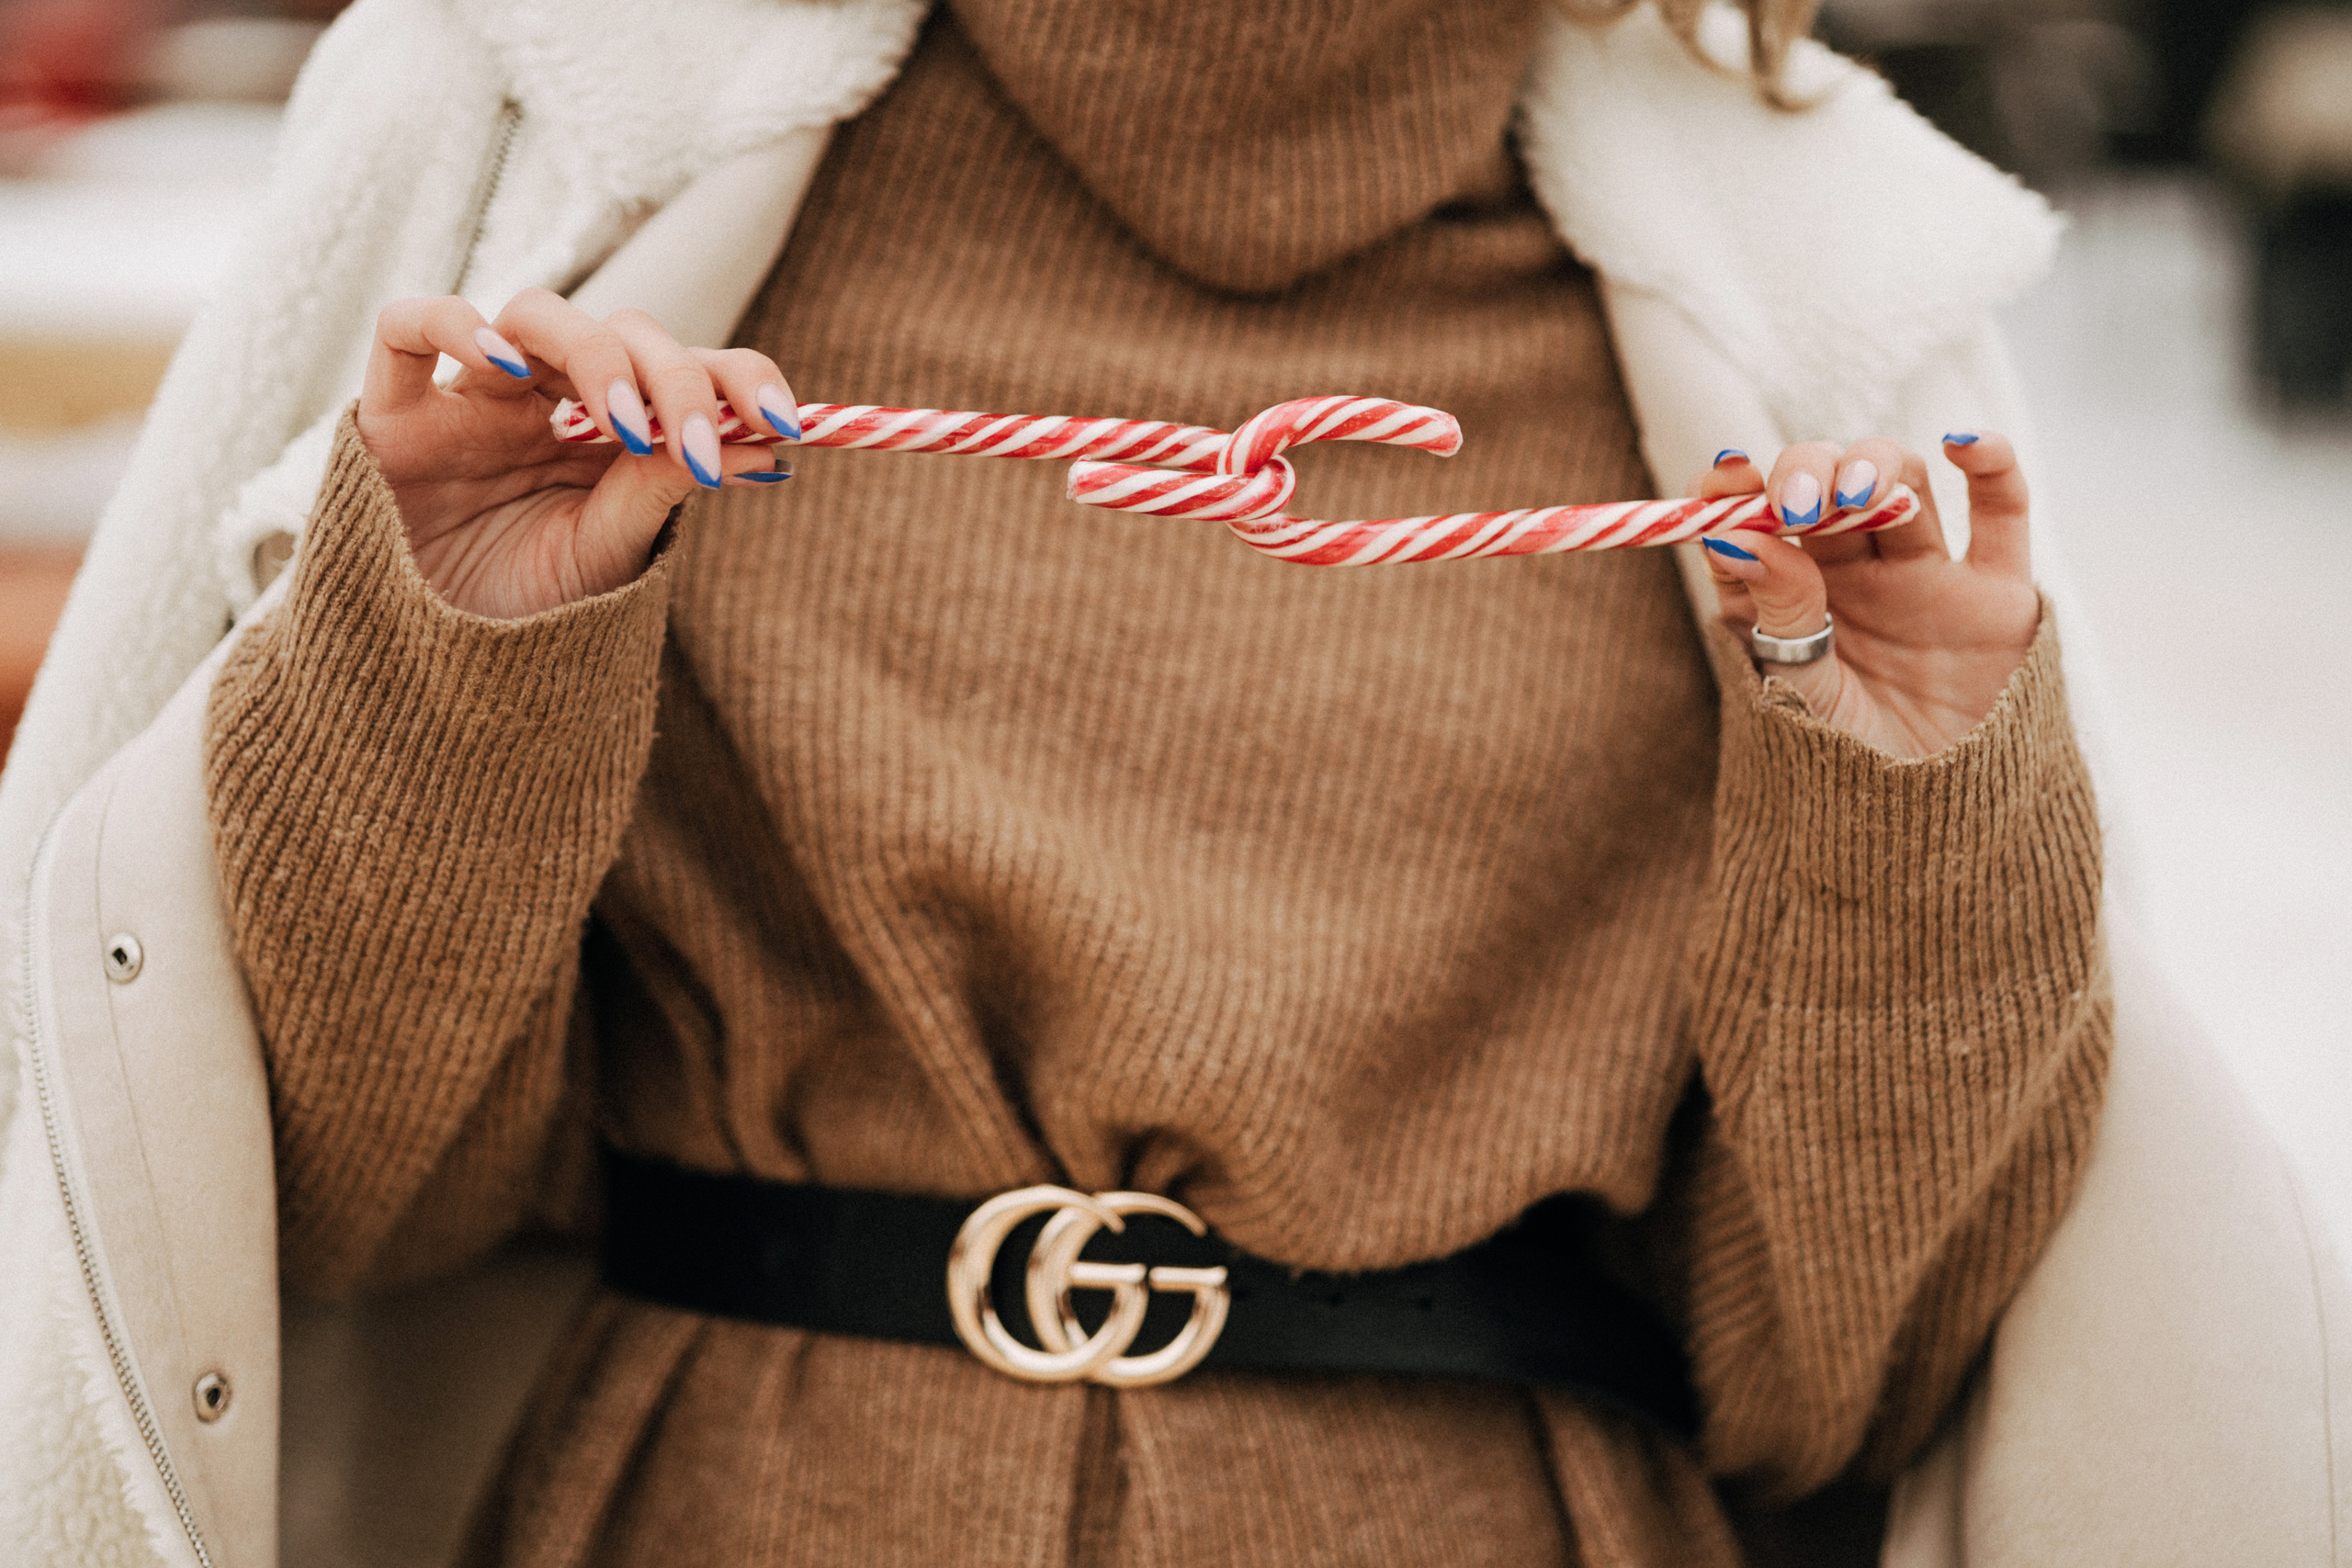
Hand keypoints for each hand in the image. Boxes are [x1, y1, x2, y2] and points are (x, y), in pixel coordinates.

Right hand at [356, 289, 798, 618]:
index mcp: (613, 430)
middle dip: (674, 378)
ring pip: (536, 313)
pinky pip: (408, 327)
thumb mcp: (609, 551)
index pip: (688, 369)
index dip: (740, 378)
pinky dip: (455, 326)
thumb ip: (664, 486)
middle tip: (694, 443)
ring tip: (619, 424)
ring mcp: (473, 397)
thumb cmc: (525, 610)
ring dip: (592, 353)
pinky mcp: (393, 410)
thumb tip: (767, 444)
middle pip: (625, 332)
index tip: (788, 422)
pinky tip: (502, 366)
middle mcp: (549, 398)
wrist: (430, 668)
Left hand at [1694, 435, 2039, 760]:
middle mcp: (1854, 572)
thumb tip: (1739, 536)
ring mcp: (1926, 574)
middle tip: (1800, 501)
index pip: (1755, 518)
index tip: (1723, 476)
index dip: (1736, 489)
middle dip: (1811, 474)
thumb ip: (1778, 617)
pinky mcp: (1995, 590)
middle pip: (1829, 486)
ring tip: (1856, 493)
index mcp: (1789, 594)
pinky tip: (1961, 444)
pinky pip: (2003, 510)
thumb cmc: (1849, 771)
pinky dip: (1992, 463)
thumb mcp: (1802, 696)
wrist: (1935, 828)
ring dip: (1877, 467)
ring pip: (1904, 484)